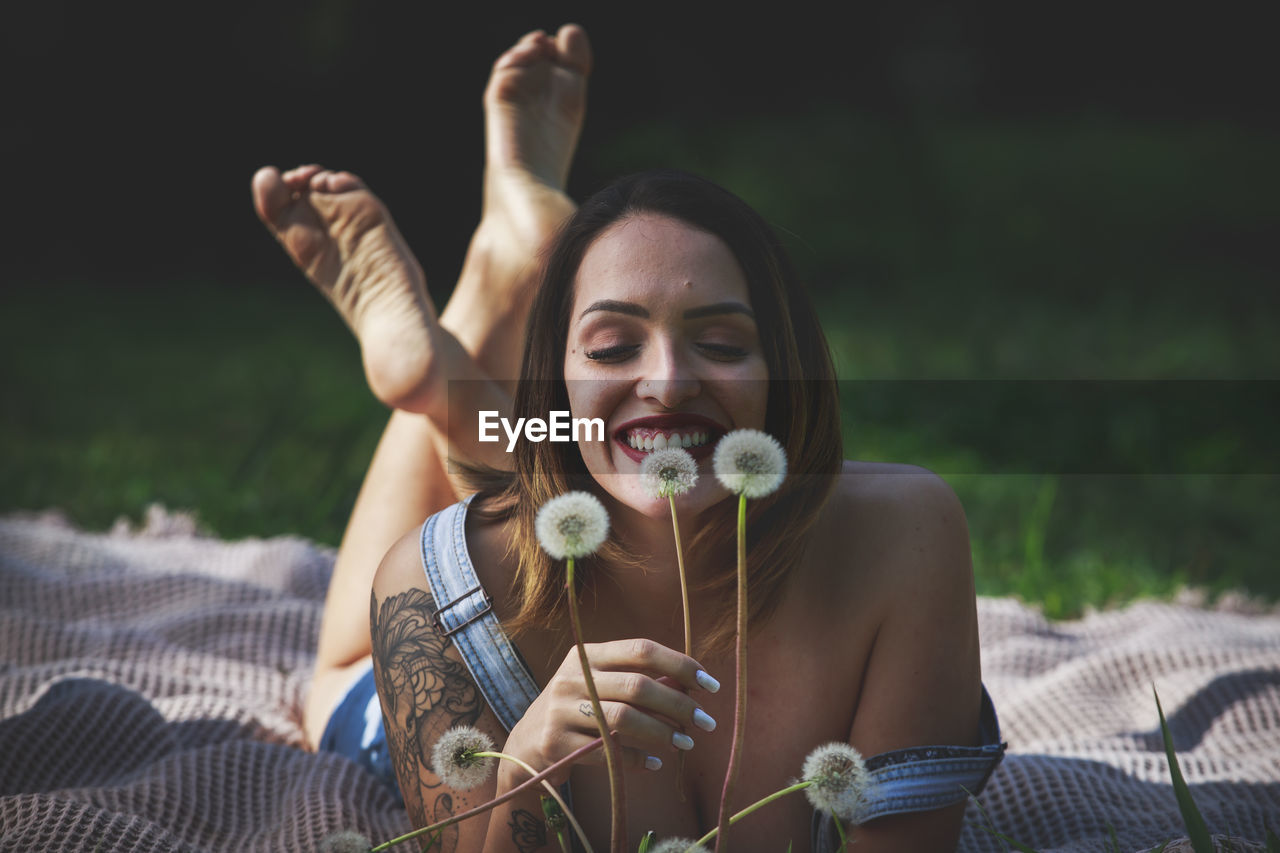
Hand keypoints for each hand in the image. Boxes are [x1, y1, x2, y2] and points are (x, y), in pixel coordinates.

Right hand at [503, 638, 720, 785]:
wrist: (525, 745)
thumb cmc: (577, 708)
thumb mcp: (600, 684)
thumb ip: (639, 680)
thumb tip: (692, 682)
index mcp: (586, 654)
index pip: (641, 650)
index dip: (680, 664)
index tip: (710, 684)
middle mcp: (571, 677)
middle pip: (637, 686)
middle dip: (679, 704)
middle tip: (706, 722)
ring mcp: (560, 710)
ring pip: (623, 719)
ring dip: (662, 733)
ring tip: (686, 743)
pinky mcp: (556, 744)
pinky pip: (607, 752)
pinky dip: (636, 758)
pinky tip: (655, 762)